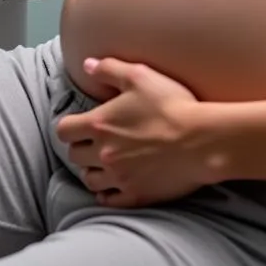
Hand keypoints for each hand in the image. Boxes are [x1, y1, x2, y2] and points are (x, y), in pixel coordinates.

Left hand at [55, 58, 210, 207]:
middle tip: (97, 140)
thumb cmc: (170, 105)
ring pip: (89, 179)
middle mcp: (103, 154)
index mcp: (99, 124)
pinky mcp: (135, 195)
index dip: (69, 126)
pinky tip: (117, 181)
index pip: (64, 130)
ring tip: (106, 160)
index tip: (80, 123)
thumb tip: (87, 65)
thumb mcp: (139, 76)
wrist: (200, 141)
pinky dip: (108, 192)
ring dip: (93, 169)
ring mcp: (118, 177)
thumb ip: (109, 69)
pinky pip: (109, 200)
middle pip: (74, 156)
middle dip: (82, 146)